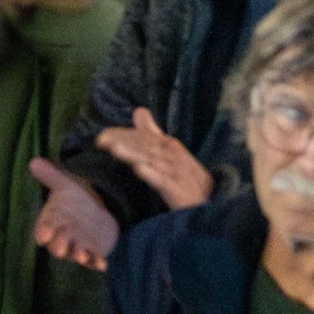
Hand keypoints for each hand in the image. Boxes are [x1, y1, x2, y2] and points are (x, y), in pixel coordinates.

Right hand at [31, 158, 120, 269]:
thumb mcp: (65, 184)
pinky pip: (94, 261)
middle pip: (57, 245)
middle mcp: (62, 236)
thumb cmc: (76, 196)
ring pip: (75, 255)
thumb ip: (50, 175)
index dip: (44, 231)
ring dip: (78, 256)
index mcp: (52, 222)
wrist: (97, 206)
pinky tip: (103, 264)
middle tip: (63, 246)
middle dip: (60, 245)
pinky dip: (97, 263)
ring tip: (83, 256)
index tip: (43, 234)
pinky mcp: (94, 252)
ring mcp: (78, 246)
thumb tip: (34, 161)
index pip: (44, 229)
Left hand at [95, 108, 214, 211]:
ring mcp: (177, 173)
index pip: (143, 137)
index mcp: (169, 146)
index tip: (101, 138)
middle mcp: (173, 156)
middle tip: (101, 141)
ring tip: (114, 150)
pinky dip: (152, 175)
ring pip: (152, 161)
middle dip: (123, 142)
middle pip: (145, 146)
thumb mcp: (169, 152)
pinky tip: (138, 170)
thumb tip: (139, 111)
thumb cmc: (186, 177)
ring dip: (134, 154)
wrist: (212, 203)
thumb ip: (152, 133)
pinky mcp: (180, 191)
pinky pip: (164, 181)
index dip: (122, 136)